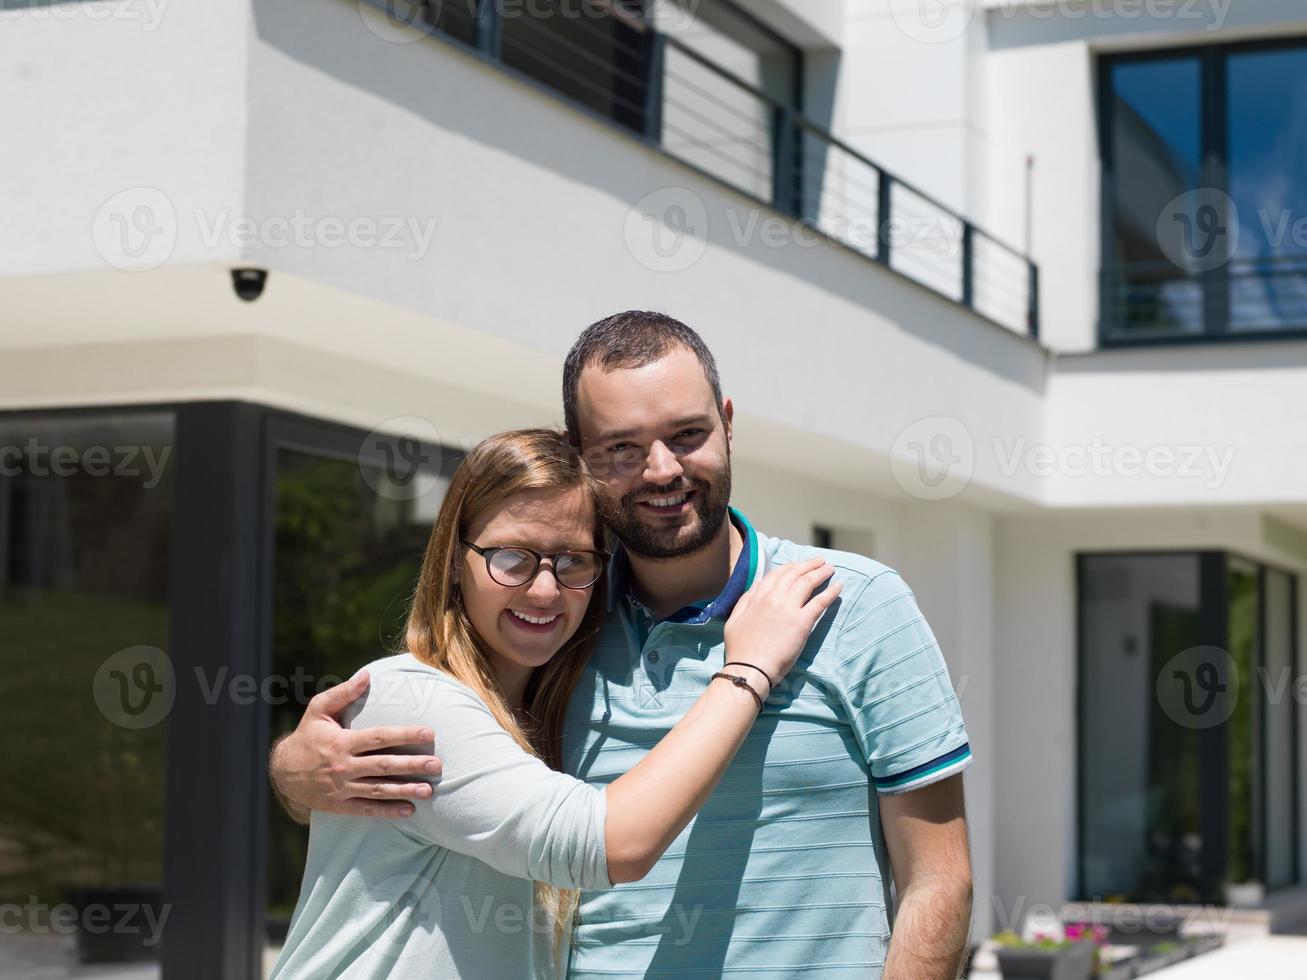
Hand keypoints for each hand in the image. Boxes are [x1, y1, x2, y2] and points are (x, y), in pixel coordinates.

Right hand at [269, 670, 443, 819]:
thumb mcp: (318, 710)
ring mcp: (342, 788)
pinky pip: (367, 809)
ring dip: (404, 790)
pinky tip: (408, 810)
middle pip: (383, 766)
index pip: (379, 737)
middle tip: (436, 765)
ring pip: (378, 790)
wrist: (282, 771)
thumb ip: (343, 693)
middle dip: (411, 765)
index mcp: (342, 742)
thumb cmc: (308, 735)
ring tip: (428, 790)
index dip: (405, 735)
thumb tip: (367, 675)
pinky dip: (388, 811)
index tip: (429, 733)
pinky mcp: (341, 805)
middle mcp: (344, 766)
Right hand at [724, 558, 840, 691]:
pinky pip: (820, 602)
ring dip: (820, 573)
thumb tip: (757, 586)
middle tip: (820, 561)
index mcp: (758, 597)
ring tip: (830, 569)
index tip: (800, 565)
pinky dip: (831, 592)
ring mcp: (789, 609)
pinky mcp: (802, 622)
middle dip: (809, 565)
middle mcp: (774, 598)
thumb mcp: (734, 620)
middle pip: (795, 574)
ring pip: (808, 583)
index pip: (777, 574)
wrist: (750, 668)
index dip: (791, 567)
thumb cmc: (740, 649)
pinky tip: (839, 587)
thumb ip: (745, 600)